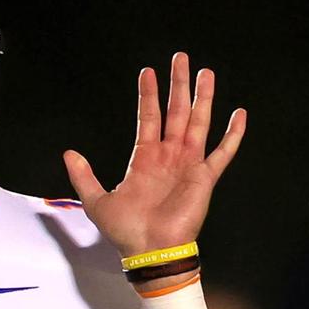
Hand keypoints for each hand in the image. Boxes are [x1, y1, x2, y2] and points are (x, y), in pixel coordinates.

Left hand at [62, 52, 245, 256]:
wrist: (150, 250)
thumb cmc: (126, 231)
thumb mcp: (96, 201)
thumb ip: (84, 176)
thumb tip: (69, 154)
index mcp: (145, 159)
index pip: (148, 117)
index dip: (148, 95)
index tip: (147, 71)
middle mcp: (168, 157)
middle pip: (175, 112)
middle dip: (177, 85)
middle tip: (180, 58)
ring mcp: (188, 165)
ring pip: (198, 123)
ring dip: (203, 98)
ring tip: (205, 72)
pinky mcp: (205, 178)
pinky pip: (223, 152)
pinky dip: (233, 134)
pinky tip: (240, 114)